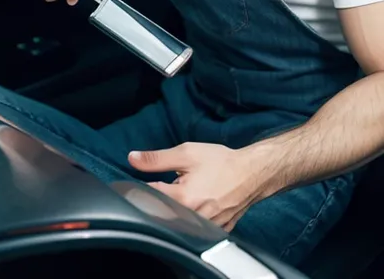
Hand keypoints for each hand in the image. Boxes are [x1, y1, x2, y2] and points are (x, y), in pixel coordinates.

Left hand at [128, 142, 266, 230]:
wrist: (251, 173)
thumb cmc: (220, 162)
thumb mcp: (186, 153)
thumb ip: (157, 159)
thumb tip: (132, 159)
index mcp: (182, 198)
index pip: (148, 197)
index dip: (140, 188)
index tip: (139, 182)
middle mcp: (192, 217)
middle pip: (163, 213)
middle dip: (160, 199)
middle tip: (170, 185)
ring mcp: (205, 227)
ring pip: (180, 222)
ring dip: (176, 210)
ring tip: (188, 193)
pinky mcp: (216, 230)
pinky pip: (196, 228)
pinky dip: (192, 217)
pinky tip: (199, 203)